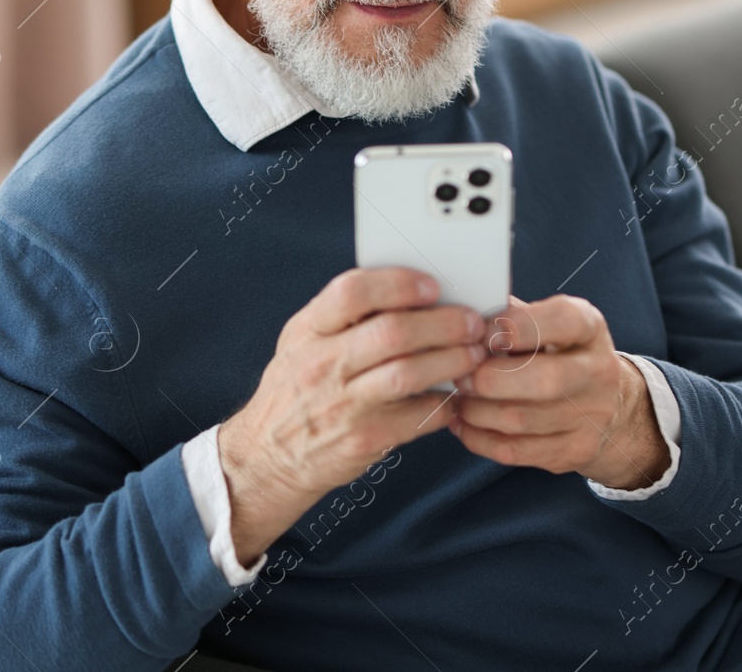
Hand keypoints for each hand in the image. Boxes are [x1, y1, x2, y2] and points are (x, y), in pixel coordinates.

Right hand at [218, 267, 487, 564]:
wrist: (267, 457)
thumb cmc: (297, 391)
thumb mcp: (302, 343)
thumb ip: (343, 317)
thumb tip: (412, 292)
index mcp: (308, 330)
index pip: (351, 292)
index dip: (398, 284)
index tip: (432, 285)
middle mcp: (321, 365)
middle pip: (392, 332)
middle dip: (444, 324)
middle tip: (473, 322)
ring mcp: (342, 405)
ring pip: (409, 373)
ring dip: (452, 360)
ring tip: (474, 354)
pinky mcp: (364, 439)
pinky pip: (417, 416)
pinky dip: (444, 404)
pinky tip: (455, 396)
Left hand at [449, 294, 667, 489]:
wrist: (604, 401)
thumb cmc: (557, 352)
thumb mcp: (545, 322)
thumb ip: (509, 315)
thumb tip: (462, 316)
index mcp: (588, 327)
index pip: (561, 321)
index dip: (515, 326)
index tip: (479, 332)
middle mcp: (599, 371)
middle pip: (543, 379)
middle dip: (489, 379)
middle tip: (459, 375)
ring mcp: (593, 415)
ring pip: (521, 420)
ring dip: (477, 411)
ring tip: (457, 399)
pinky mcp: (577, 450)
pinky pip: (516, 451)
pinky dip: (479, 438)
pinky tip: (463, 424)